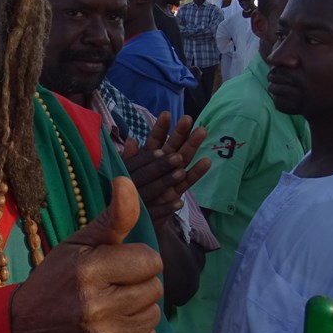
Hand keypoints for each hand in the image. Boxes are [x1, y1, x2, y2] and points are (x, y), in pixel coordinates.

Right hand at [10, 176, 162, 332]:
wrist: (25, 329)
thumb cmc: (55, 279)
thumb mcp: (78, 244)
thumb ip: (112, 217)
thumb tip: (127, 181)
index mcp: (89, 271)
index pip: (151, 260)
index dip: (134, 259)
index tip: (112, 265)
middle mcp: (98, 307)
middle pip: (156, 288)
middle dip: (136, 284)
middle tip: (109, 287)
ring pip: (154, 315)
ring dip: (138, 309)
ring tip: (109, 307)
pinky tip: (110, 327)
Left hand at [122, 112, 210, 226]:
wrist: (137, 218)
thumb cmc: (131, 193)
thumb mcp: (126, 174)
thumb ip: (129, 158)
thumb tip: (130, 140)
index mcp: (149, 159)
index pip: (155, 141)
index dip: (161, 129)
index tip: (166, 114)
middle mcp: (163, 166)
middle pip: (173, 147)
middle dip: (180, 133)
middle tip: (188, 118)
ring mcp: (171, 179)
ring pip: (184, 160)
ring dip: (192, 146)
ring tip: (202, 131)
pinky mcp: (176, 193)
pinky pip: (187, 182)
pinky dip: (196, 173)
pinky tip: (206, 161)